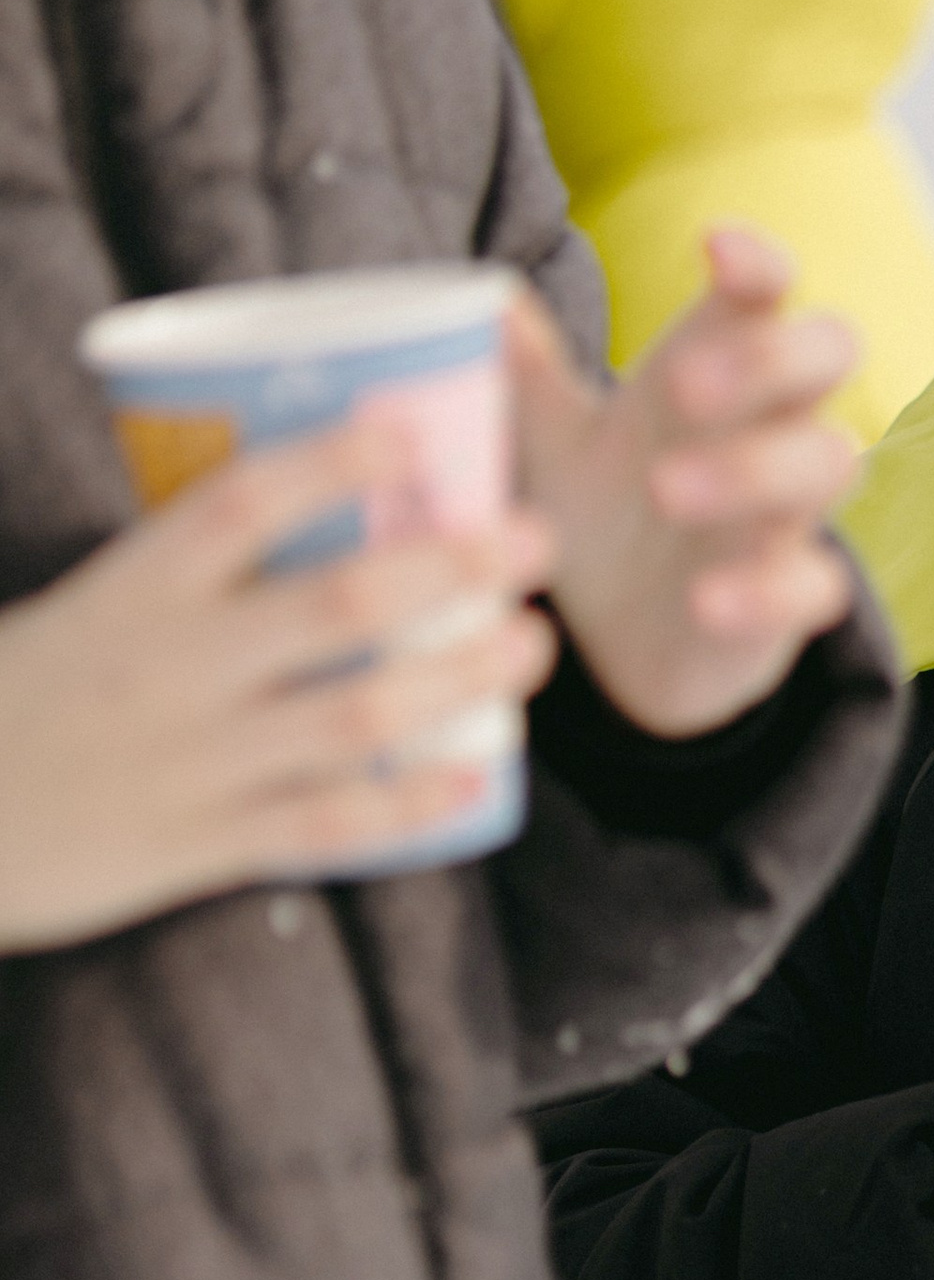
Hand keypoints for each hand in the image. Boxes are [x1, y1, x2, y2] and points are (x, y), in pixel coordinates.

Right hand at [0, 426, 557, 952]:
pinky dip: (408, 802)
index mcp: (130, 591)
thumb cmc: (21, 700)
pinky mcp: (201, 846)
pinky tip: (476, 778)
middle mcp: (172, 668)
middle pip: (334, 606)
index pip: (237, 503)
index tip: (409, 433)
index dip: (329, 463)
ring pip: (354, 714)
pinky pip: (327, 823)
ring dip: (457, 678)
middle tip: (535, 539)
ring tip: (529, 645)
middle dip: (448, 567)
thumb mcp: (87, 610)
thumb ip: (182, 577)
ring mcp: (194, 761)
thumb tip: (303, 509)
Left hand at [509, 225, 857, 737]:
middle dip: (769, 358)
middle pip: (831, 351)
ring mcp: (790, 511)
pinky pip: (815, 585)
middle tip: (683, 387)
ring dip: (756, 470)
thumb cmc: (609, 514)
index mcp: (720, 365)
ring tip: (665, 491)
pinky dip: (768, 589)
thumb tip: (486, 304)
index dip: (758, 262)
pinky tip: (707, 600)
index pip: (766, 290)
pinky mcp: (793, 597)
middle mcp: (772, 425)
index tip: (713, 248)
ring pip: (831, 462)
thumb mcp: (556, 443)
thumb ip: (531, 378)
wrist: (632, 639)